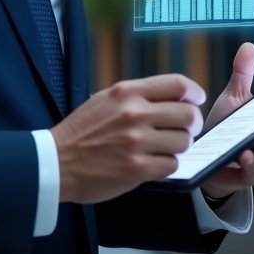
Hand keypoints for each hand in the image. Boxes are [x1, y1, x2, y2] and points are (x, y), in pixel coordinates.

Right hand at [52, 74, 205, 203]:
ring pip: (183, 141)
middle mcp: (134, 114)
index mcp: (127, 92)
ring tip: (165, 148)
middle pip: (187, 114)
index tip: (197, 99)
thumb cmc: (81, 131)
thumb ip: (137, 96)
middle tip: (185, 129)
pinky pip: (171, 165)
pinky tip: (155, 163)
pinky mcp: (137, 169)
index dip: (194, 92)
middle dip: (191, 123)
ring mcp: (136, 142)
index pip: (177, 84)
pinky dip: (167, 165)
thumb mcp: (105, 99)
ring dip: (179, 146)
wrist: (57, 162)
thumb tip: (171, 98)